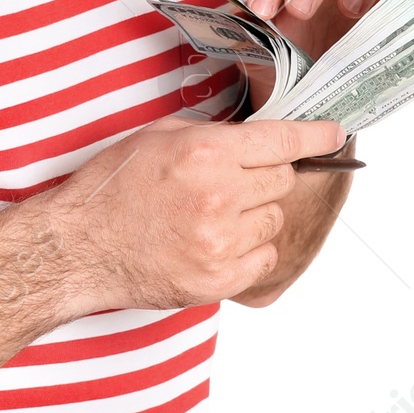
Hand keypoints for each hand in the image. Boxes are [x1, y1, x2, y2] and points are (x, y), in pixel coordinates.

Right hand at [42, 113, 348, 312]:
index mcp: (205, 153)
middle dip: (264, 176)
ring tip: (212, 215)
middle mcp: (219, 196)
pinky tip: (215, 241)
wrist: (78, 247)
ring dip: (254, 214)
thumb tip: (251, 139)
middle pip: (282, 181)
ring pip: (274, 220)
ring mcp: (221, 241)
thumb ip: (209, 135)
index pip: (282, 142)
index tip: (334, 134)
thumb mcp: (155, 137)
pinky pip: (263, 257)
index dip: (316, 136)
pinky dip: (248, 249)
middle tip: (229, 181)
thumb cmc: (109, 190)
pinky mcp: (219, 278)